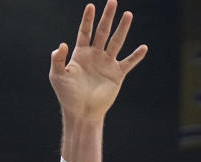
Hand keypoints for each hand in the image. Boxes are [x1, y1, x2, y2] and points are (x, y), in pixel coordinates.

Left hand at [50, 1, 147, 121]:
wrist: (81, 111)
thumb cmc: (67, 95)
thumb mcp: (57, 76)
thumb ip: (57, 59)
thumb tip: (62, 44)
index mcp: (81, 53)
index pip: (85, 31)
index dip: (87, 19)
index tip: (91, 6)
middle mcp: (95, 55)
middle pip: (103, 31)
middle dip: (107, 17)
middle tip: (113, 1)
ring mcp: (107, 64)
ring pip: (116, 42)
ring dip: (122, 28)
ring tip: (128, 14)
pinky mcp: (117, 75)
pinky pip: (128, 63)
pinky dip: (136, 56)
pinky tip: (143, 48)